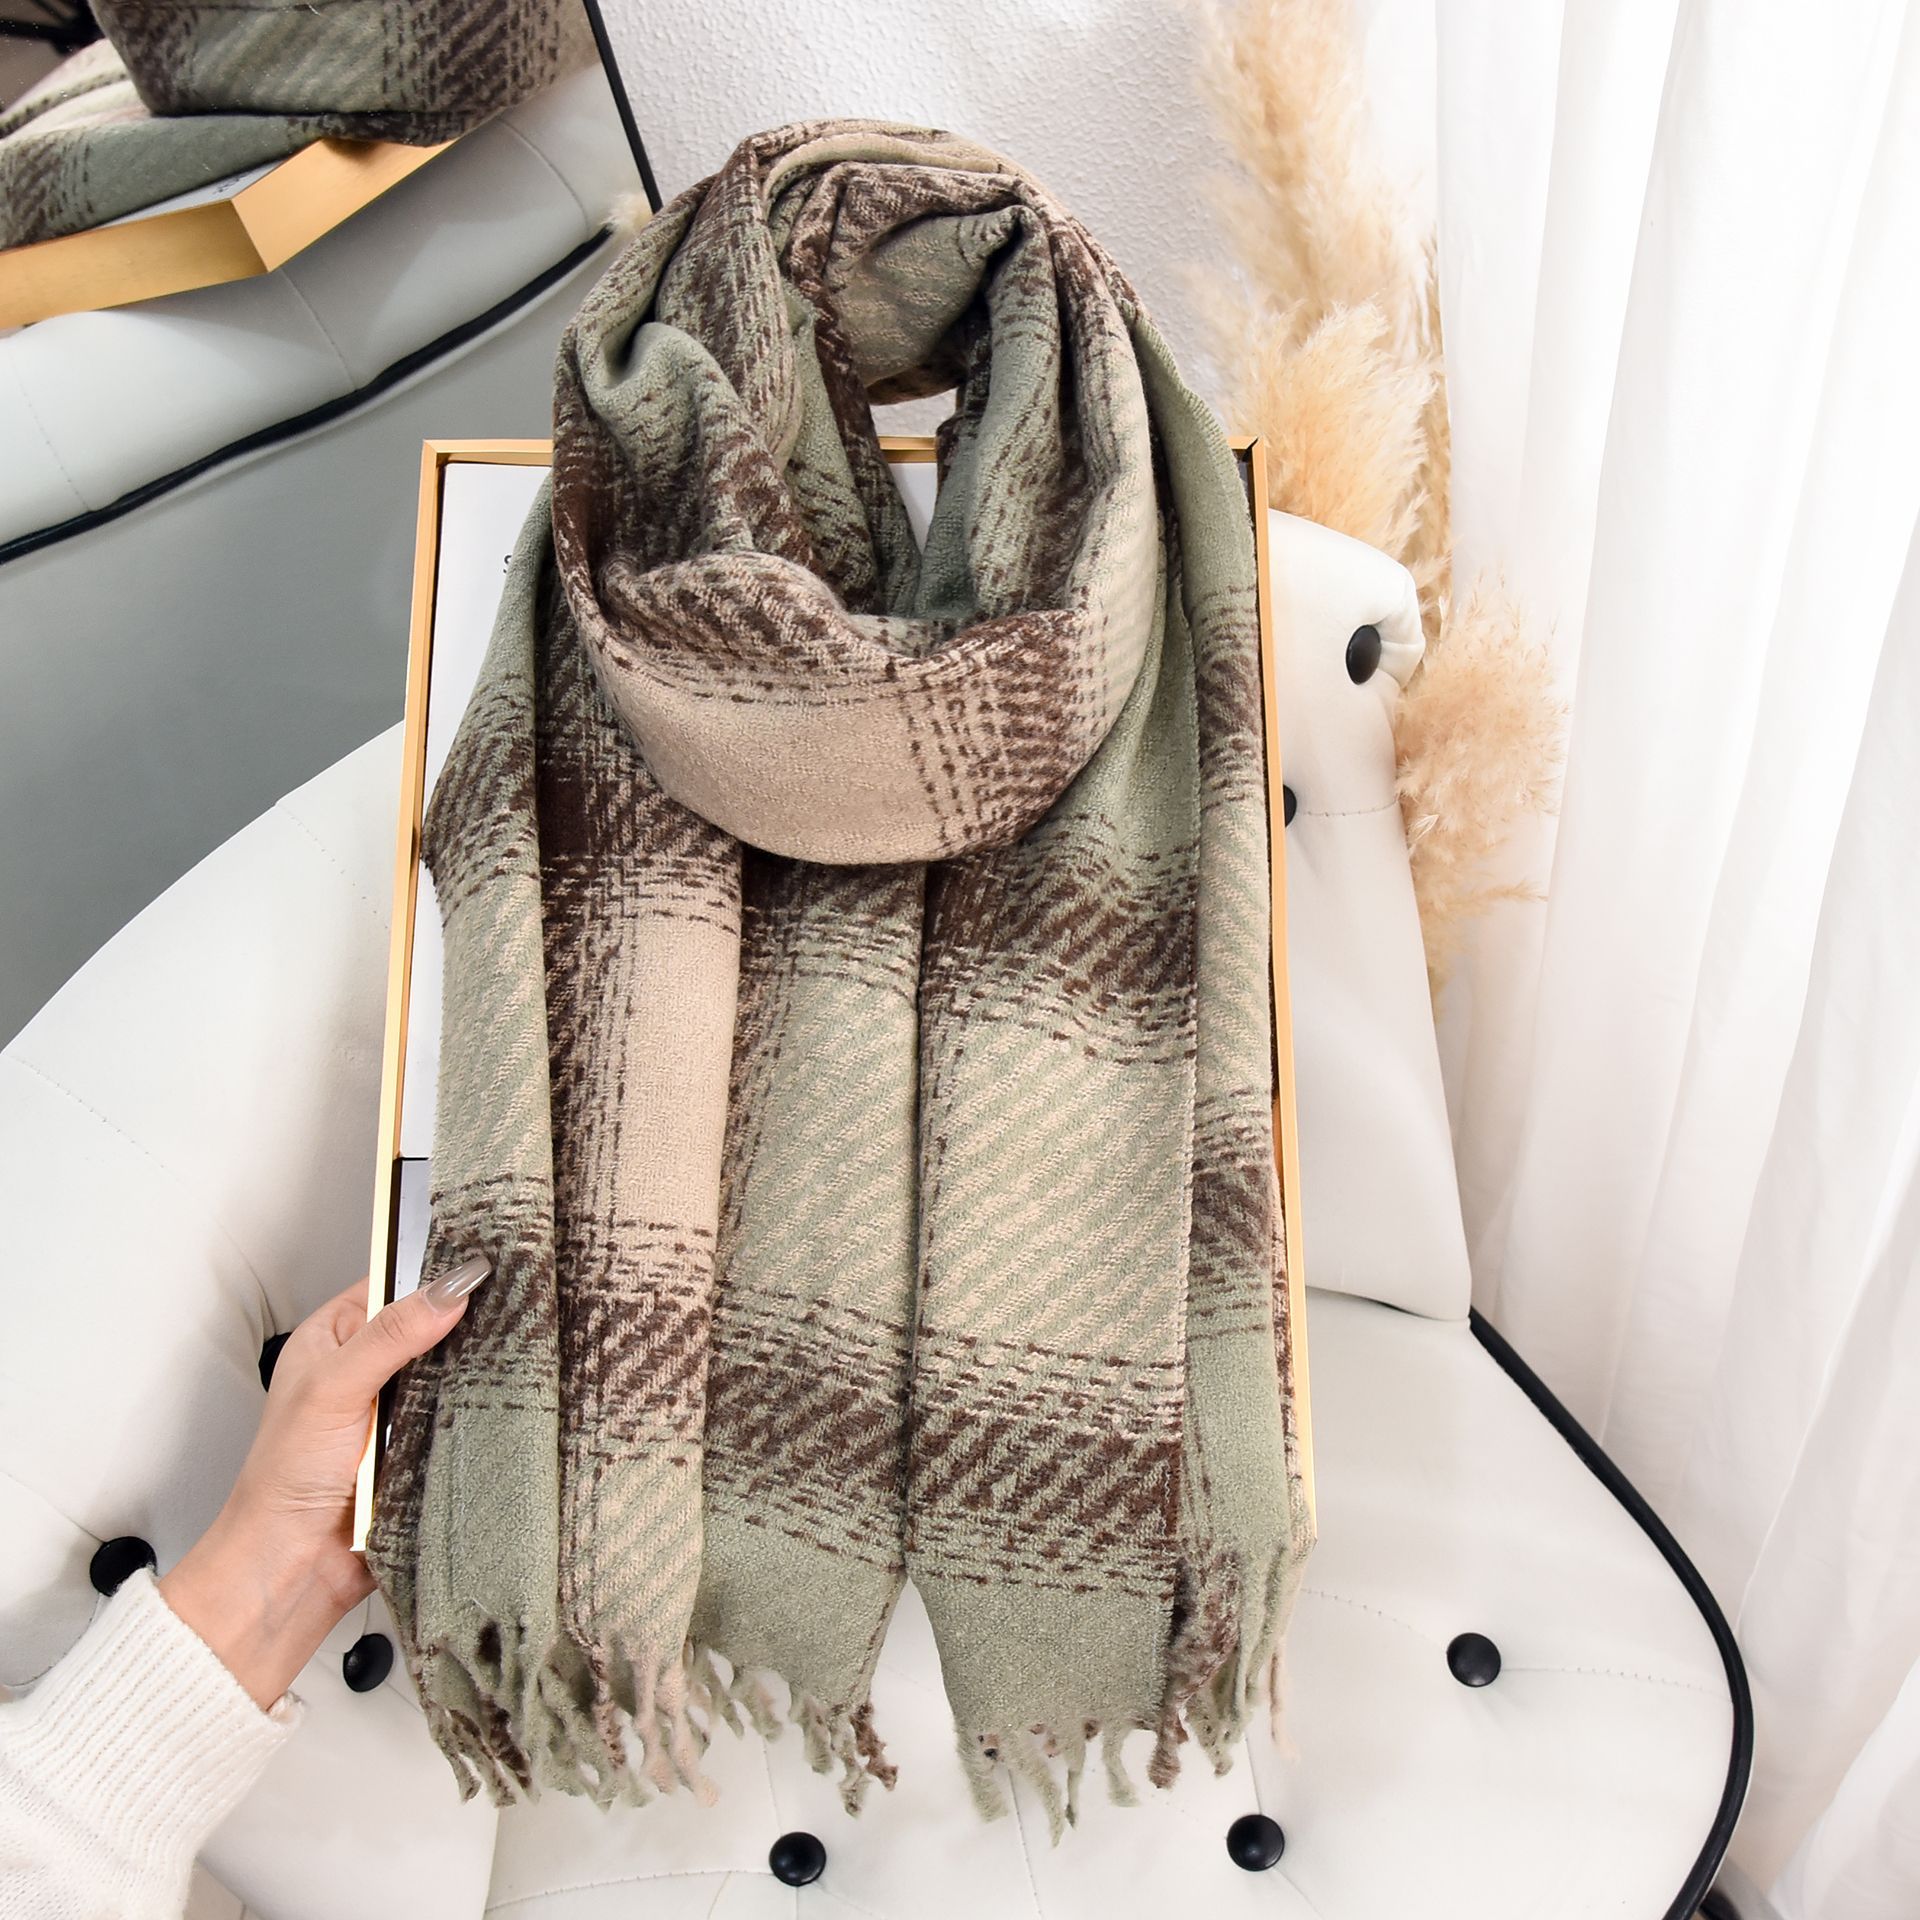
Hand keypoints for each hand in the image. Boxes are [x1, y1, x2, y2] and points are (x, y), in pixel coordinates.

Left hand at [157, 1258, 489, 1709]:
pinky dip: (479, 1412)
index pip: (392, 1283)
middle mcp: (365, 1369)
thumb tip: (452, 1287)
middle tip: (522, 1295)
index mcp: (332, 1338)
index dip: (434, 1271)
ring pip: (450, 1372)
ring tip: (530, 1340)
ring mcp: (395, 1410)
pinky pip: (460, 1417)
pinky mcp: (421, 1448)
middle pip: (429, 1326)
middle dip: (466, 1320)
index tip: (486, 1257)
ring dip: (477, 1369)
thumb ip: (391, 1335)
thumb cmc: (286, 1477)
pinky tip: (513, 1397)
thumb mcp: (334, 1389)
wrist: (291, 1569)